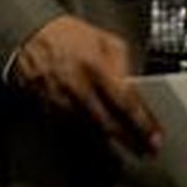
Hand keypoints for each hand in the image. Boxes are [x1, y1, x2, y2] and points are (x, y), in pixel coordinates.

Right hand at [11, 15, 161, 154]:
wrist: (31, 38)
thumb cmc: (70, 36)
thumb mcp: (105, 39)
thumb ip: (123, 63)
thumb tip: (136, 86)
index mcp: (96, 68)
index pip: (125, 103)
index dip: (143, 123)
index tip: (155, 137)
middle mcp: (80, 89)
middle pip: (110, 125)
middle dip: (132, 141)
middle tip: (148, 150)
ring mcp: (64, 104)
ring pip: (93, 132)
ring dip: (114, 143)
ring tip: (132, 148)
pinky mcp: (51, 113)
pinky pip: (76, 130)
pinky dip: (93, 137)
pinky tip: (105, 140)